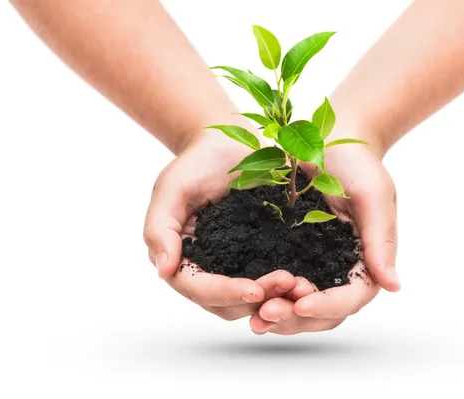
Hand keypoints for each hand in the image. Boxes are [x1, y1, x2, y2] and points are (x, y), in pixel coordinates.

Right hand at [143, 130, 296, 319]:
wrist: (226, 147)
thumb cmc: (195, 164)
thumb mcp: (172, 189)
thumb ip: (160, 229)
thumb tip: (164, 271)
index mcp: (180, 258)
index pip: (196, 288)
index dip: (224, 293)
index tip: (254, 291)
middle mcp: (205, 269)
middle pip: (224, 303)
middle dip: (255, 299)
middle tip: (286, 284)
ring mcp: (232, 266)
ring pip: (249, 299)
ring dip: (273, 298)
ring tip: (298, 285)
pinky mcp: (257, 257)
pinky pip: (267, 280)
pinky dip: (283, 286)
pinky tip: (303, 279)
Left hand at [250, 141, 399, 334]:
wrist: (329, 139)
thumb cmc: (357, 163)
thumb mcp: (373, 195)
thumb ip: (381, 240)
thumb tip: (393, 286)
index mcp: (366, 261)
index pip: (352, 297)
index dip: (328, 305)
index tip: (301, 303)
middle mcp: (341, 269)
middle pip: (324, 312)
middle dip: (297, 317)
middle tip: (267, 312)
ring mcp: (315, 266)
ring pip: (300, 308)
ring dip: (279, 315)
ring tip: (255, 315)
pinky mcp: (291, 257)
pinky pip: (280, 287)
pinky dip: (266, 297)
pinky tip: (246, 298)